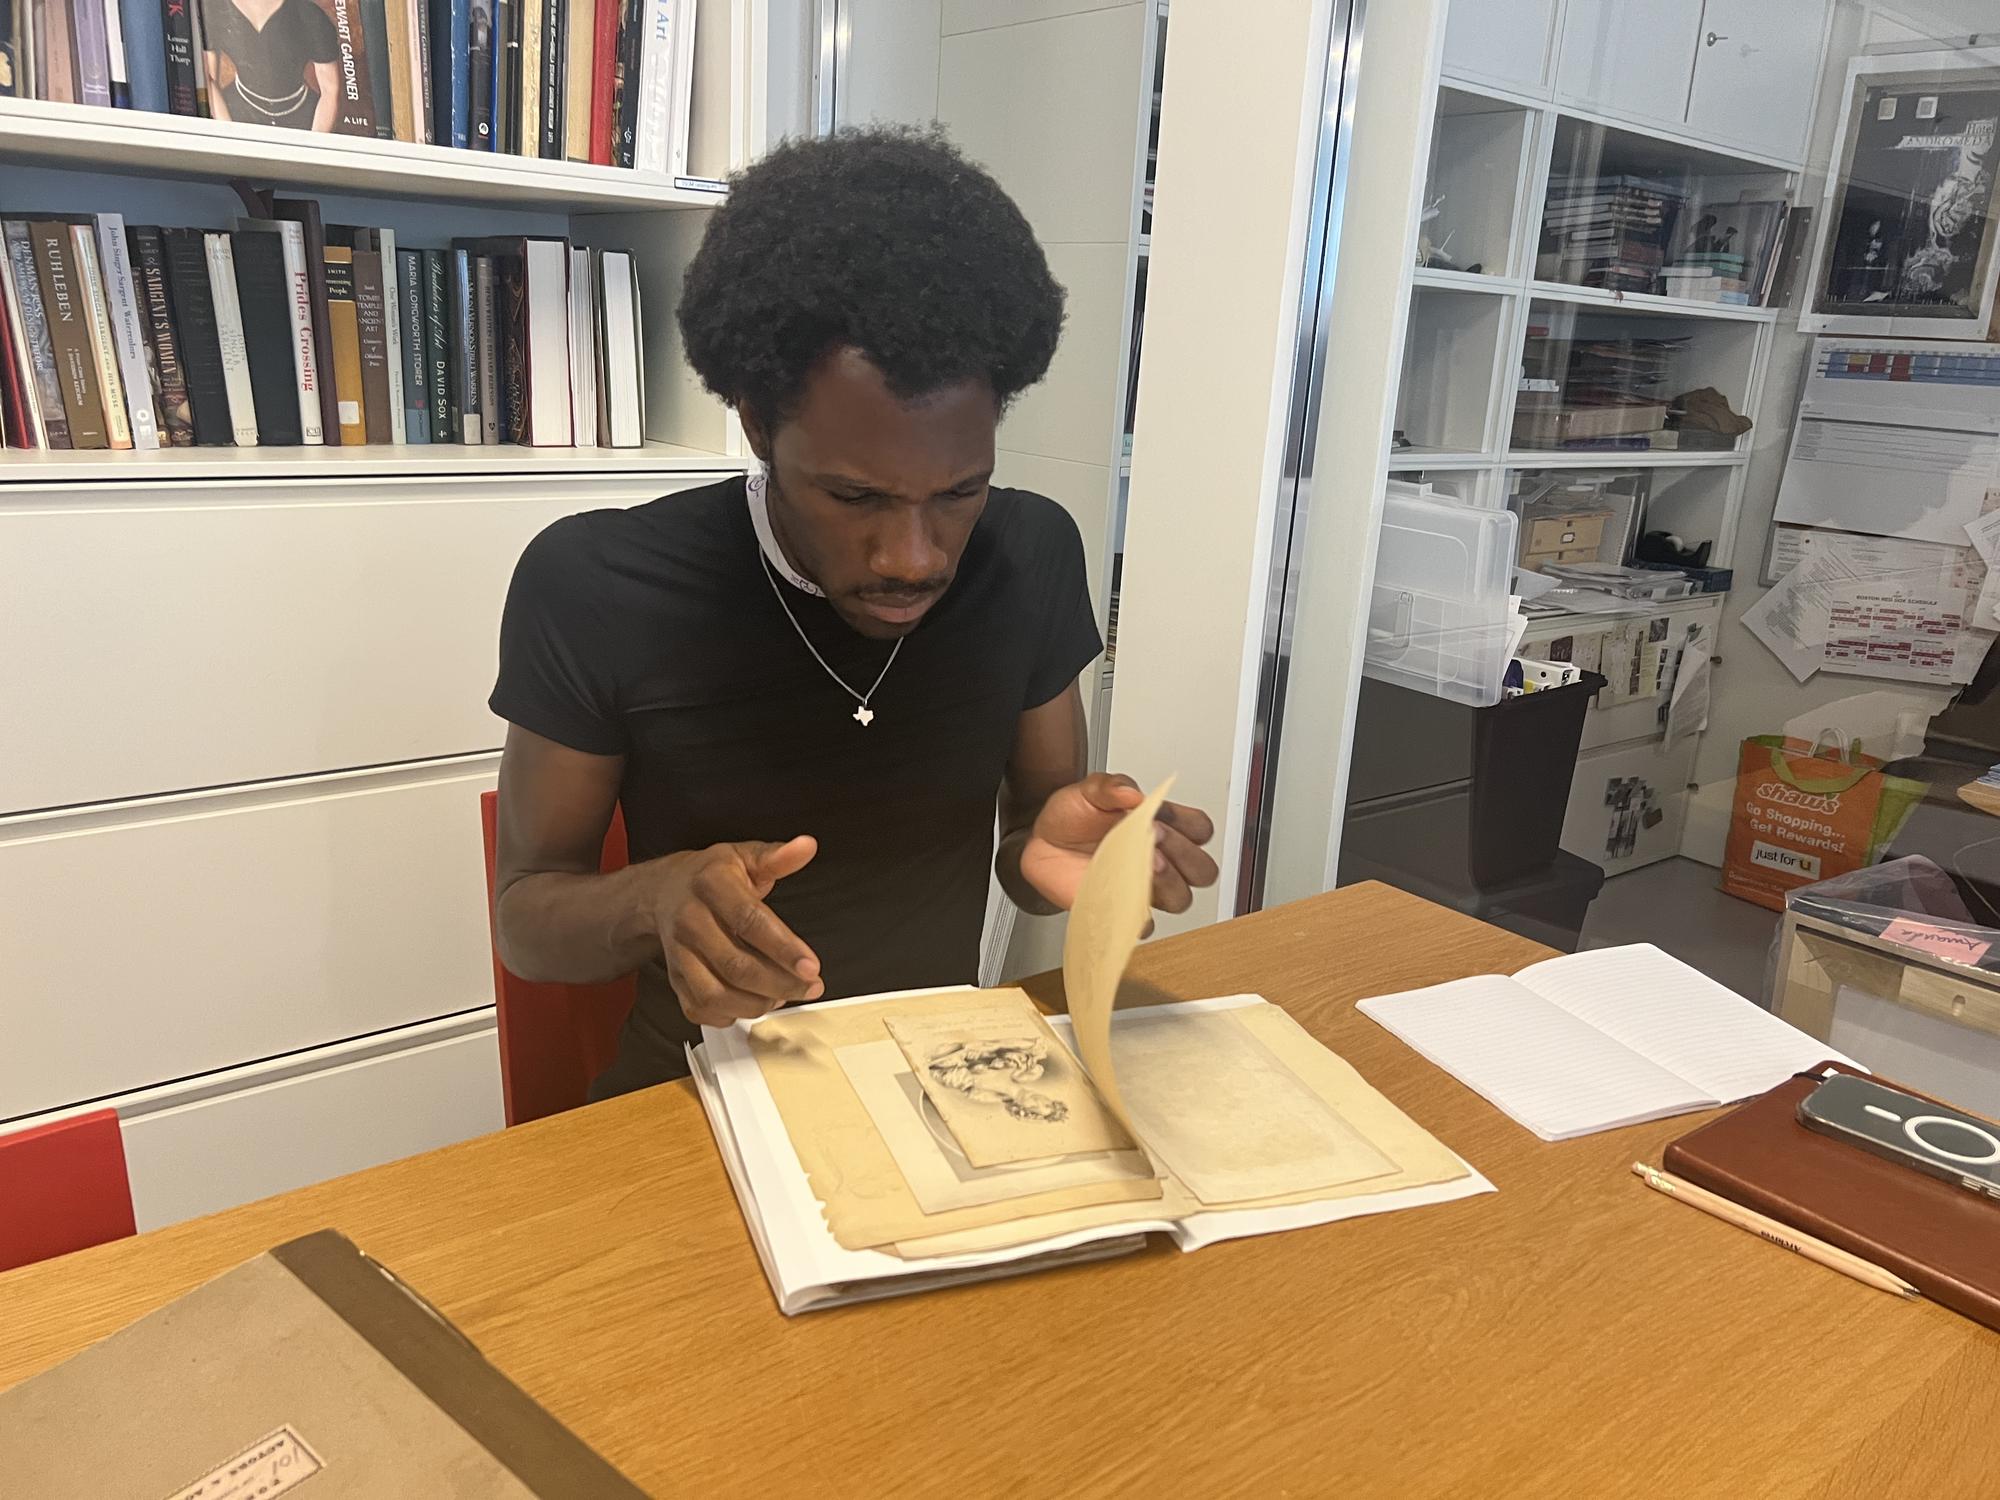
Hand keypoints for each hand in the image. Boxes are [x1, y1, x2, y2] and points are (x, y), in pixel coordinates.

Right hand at [649, 837, 823, 1027]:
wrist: (664, 891)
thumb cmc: (712, 876)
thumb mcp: (745, 856)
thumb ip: (778, 857)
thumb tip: (806, 847)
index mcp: (711, 885)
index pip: (750, 921)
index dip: (784, 948)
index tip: (812, 967)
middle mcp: (690, 920)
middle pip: (736, 965)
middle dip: (780, 983)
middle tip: (810, 987)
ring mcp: (678, 953)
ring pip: (716, 994)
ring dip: (757, 1003)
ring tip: (784, 995)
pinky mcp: (674, 977)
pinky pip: (699, 1009)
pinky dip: (730, 1015)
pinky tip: (753, 1003)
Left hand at [1019, 773, 1218, 915]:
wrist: (1041, 842)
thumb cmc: (1072, 816)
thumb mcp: (1090, 789)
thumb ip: (1113, 786)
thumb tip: (1132, 793)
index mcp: (1164, 826)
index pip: (1201, 830)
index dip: (1188, 825)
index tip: (1159, 816)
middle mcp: (1161, 860)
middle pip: (1202, 870)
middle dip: (1183, 854)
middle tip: (1154, 836)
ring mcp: (1145, 888)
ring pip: (1181, 898)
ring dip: (1166, 882)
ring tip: (1141, 863)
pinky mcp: (1124, 911)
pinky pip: (1145, 924)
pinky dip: (1136, 912)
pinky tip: (1120, 891)